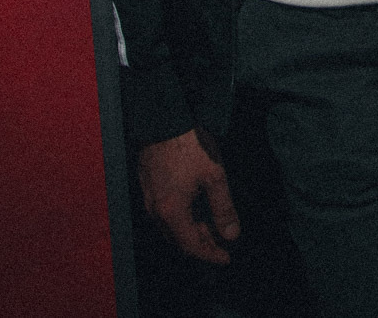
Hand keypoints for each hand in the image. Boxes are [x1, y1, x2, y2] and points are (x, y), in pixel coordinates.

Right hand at [140, 128, 239, 263]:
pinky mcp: (147, 186)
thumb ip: (223, 208)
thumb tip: (231, 234)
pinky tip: (193, 209)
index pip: (191, 245)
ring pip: (170, 227)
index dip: (209, 254)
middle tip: (221, 243)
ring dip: (190, 231)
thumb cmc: (189, 145)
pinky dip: (180, 219)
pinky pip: (163, 213)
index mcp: (171, 211)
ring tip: (210, 226)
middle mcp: (155, 209)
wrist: (163, 120)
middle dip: (201, 244)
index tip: (225, 257)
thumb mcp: (214, 176)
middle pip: (178, 239)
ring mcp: (148, 198)